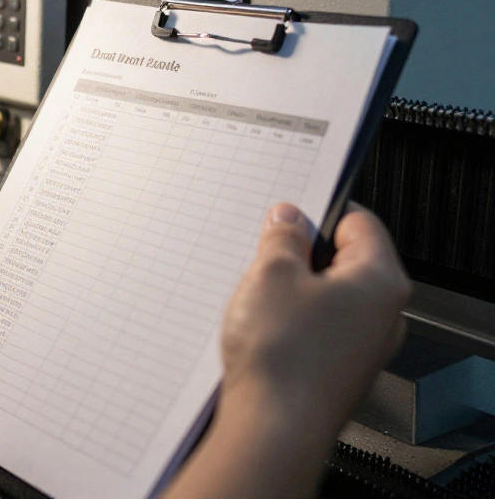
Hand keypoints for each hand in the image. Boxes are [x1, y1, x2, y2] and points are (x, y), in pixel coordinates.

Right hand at [162, 203, 410, 498]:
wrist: (274, 429)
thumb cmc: (284, 358)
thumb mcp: (271, 273)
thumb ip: (283, 237)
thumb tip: (289, 220)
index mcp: (381, 282)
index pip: (358, 222)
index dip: (317, 214)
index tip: (285, 219)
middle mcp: (383, 317)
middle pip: (342, 262)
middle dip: (300, 258)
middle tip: (263, 263)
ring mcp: (362, 349)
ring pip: (326, 300)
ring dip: (291, 294)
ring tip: (259, 303)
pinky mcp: (338, 372)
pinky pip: (317, 333)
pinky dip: (290, 326)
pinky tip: (263, 334)